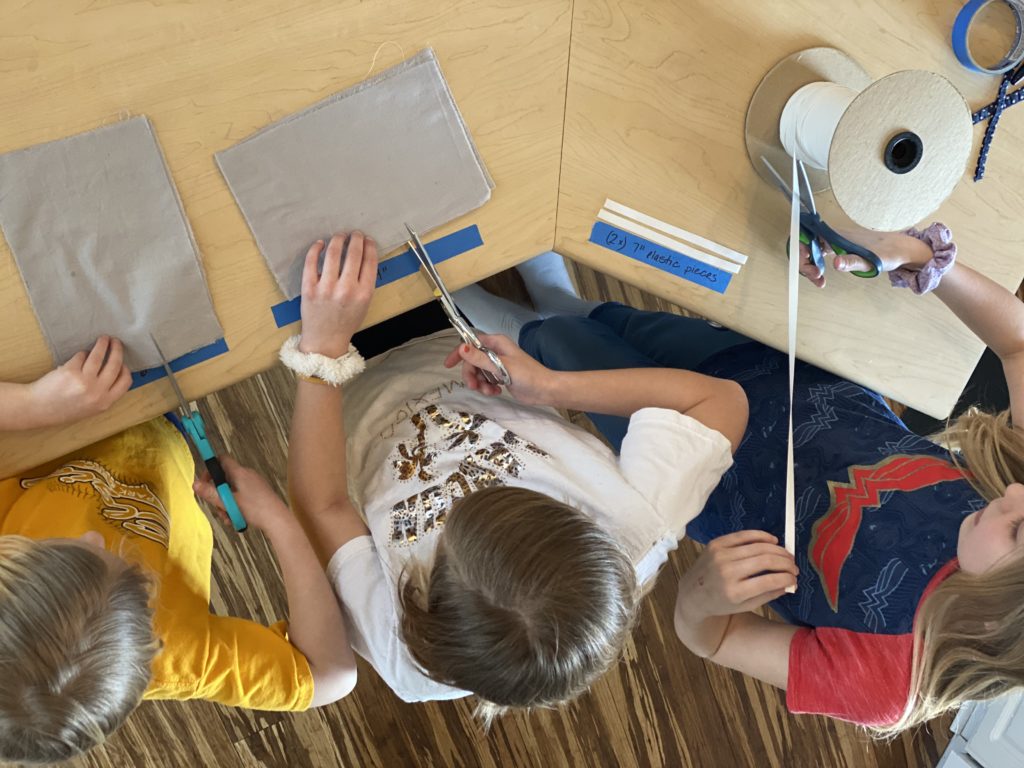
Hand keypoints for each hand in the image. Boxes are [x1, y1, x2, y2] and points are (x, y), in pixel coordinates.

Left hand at [26, 336, 131, 426]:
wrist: (39, 408)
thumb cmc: (65, 408)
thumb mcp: (92, 408)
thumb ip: (105, 394)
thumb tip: (116, 373)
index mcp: (105, 402)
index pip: (125, 381)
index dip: (125, 369)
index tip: (122, 362)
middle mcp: (97, 392)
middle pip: (114, 365)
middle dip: (117, 350)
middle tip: (116, 342)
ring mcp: (84, 381)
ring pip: (98, 357)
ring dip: (103, 344)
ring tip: (103, 339)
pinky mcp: (70, 371)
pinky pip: (81, 356)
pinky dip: (82, 354)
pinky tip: (81, 354)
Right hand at [193, 456, 289, 532]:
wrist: (277, 520)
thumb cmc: (256, 509)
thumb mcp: (229, 502)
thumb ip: (211, 493)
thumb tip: (195, 484)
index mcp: (240, 472)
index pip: (222, 459)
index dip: (210, 468)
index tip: (205, 482)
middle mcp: (247, 475)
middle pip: (225, 479)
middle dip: (218, 494)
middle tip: (217, 507)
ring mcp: (253, 484)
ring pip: (232, 490)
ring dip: (226, 504)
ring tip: (228, 517)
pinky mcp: (258, 493)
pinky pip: (241, 496)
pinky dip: (235, 506)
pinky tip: (236, 518)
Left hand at [299, 231, 377, 357]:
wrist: (325, 341)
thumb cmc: (346, 322)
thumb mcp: (365, 305)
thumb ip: (366, 283)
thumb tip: (364, 256)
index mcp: (364, 293)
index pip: (370, 261)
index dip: (370, 246)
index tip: (367, 239)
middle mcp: (347, 289)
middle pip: (354, 254)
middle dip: (355, 239)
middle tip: (354, 234)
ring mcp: (327, 288)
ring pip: (334, 253)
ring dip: (338, 240)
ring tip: (339, 236)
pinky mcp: (309, 288)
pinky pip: (311, 262)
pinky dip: (316, 249)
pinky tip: (320, 244)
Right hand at [442, 333, 556, 405]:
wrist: (544, 390)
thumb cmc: (527, 375)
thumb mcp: (501, 367)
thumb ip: (480, 359)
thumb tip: (461, 348)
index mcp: (496, 343)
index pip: (471, 343)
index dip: (459, 353)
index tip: (448, 365)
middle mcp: (495, 351)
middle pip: (472, 361)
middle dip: (471, 375)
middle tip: (474, 386)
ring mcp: (497, 364)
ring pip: (478, 373)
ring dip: (480, 383)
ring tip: (490, 391)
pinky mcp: (500, 376)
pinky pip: (485, 380)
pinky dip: (487, 387)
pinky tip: (496, 392)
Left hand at [677, 530, 797, 622]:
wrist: (692, 592)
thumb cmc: (720, 602)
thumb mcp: (744, 606)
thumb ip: (768, 594)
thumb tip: (790, 583)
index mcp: (734, 592)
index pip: (769, 580)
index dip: (787, 578)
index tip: (795, 579)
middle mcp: (727, 571)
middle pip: (766, 560)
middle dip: (785, 563)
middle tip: (794, 567)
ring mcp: (721, 555)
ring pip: (758, 546)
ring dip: (778, 550)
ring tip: (787, 556)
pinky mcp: (716, 543)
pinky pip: (744, 535)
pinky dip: (761, 536)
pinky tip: (773, 540)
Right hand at [799, 229, 932, 287]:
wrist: (900, 249)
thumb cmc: (887, 253)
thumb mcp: (870, 261)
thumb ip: (852, 261)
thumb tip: (835, 263)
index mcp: (837, 235)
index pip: (806, 237)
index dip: (800, 251)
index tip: (809, 268)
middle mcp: (832, 235)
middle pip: (805, 245)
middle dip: (804, 263)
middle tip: (816, 279)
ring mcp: (833, 241)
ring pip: (810, 251)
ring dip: (808, 266)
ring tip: (819, 281)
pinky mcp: (836, 247)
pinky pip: (817, 254)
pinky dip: (814, 265)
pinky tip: (822, 277)